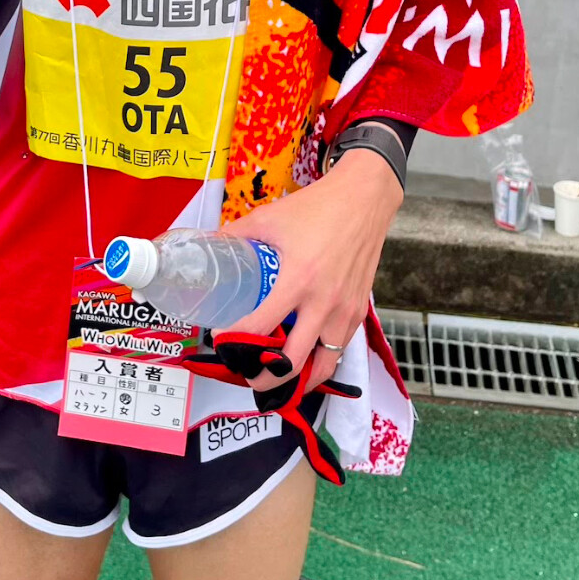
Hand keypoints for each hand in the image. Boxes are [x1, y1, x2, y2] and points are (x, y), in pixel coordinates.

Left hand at [223, 149, 402, 393]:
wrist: (364, 200)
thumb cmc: (318, 207)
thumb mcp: (271, 217)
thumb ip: (239, 233)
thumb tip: (214, 245)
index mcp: (297, 280)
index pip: (262, 325)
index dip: (236, 339)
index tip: (221, 341)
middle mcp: (323, 303)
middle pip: (293, 362)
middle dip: (267, 378)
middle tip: (249, 376)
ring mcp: (345, 311)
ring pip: (324, 365)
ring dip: (300, 379)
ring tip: (279, 377)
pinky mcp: (359, 310)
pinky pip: (341, 348)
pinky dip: (323, 360)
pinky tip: (308, 356)